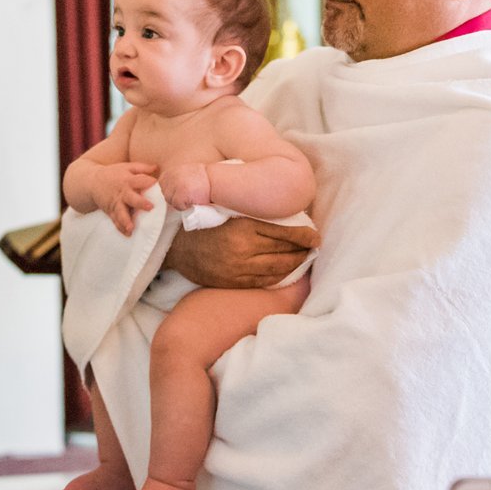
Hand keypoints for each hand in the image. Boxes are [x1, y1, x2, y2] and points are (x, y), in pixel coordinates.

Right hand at [92, 162, 157, 234]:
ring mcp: (115, 203)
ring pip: (121, 213)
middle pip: (132, 198)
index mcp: (127, 180)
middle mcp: (122, 192)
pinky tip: (128, 234)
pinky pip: (115, 221)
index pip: (139, 180)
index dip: (148, 181)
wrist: (91, 182)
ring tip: (131, 228)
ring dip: (126, 220)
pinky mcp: (110, 211)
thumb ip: (142, 168)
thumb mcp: (126, 167)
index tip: (156, 183)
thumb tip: (157, 167)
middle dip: (140, 203)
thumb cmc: (113, 174)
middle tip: (150, 207)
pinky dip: (121, 228)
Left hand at [158, 163, 212, 210]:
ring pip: (170, 201)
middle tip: (188, 194)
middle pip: (166, 194)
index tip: (183, 189)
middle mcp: (171, 177)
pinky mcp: (180, 195)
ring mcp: (175, 186)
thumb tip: (164, 188)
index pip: (162, 185)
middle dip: (175, 197)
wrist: (215, 180)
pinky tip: (193, 200)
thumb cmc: (202, 178)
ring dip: (180, 202)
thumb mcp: (185, 171)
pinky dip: (185, 207)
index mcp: (171, 171)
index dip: (172, 190)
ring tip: (191, 196)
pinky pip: (177, 206)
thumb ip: (174, 177)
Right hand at [164, 216, 319, 288]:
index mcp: (243, 227)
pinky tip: (287, 272)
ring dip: (295, 264)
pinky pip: (264, 281)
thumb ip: (250, 208)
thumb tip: (280, 207)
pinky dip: (280, 277)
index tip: (315, 236)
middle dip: (303, 250)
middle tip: (313, 247)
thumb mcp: (225, 207)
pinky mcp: (234, 282)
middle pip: (284, 252)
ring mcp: (238, 269)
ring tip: (304, 258)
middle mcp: (243, 250)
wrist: (175, 245)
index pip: (284, 233)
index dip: (304, 235)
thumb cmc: (202, 219)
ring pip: (278, 269)